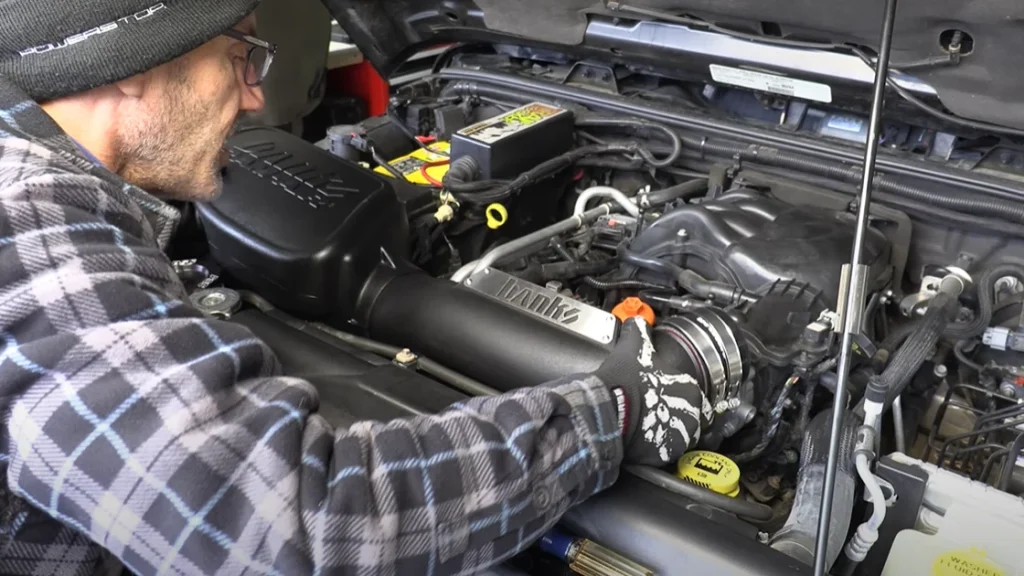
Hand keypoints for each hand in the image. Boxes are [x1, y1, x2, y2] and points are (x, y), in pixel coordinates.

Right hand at [596, 317, 712, 465]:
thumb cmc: (624, 379)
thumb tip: (638, 320)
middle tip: (659, 414)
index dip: (684, 399)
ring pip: (683, 438)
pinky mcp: (665, 455)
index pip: (698, 399)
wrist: (607, 409)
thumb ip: (640, 330)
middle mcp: (693, 415)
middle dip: (680, 418)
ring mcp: (681, 438)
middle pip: (694, 421)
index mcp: (691, 389)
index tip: (670, 399)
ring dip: (672, 434)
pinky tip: (645, 439)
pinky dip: (658, 448)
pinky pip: (667, 453)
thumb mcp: (633, 347)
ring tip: (652, 428)